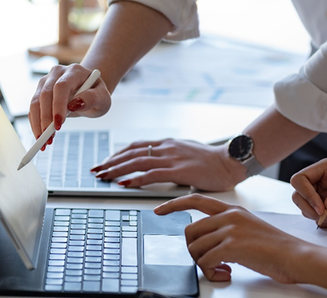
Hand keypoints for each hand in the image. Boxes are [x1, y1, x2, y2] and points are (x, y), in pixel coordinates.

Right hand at [28, 64, 110, 143]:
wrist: (89, 91)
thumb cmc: (97, 95)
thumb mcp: (103, 98)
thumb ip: (92, 99)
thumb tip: (74, 104)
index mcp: (75, 71)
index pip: (62, 86)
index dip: (58, 105)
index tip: (58, 125)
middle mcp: (57, 73)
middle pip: (45, 94)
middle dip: (45, 118)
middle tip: (49, 138)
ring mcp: (46, 81)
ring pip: (35, 102)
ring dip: (38, 123)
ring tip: (44, 141)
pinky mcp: (40, 91)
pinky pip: (33, 109)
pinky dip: (35, 123)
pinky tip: (41, 136)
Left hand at [91, 139, 244, 191]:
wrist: (230, 161)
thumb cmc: (212, 160)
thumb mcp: (186, 153)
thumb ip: (171, 156)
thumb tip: (158, 164)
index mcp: (167, 143)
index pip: (136, 146)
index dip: (118, 154)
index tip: (106, 161)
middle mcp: (166, 148)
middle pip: (131, 153)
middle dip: (111, 162)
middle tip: (96, 170)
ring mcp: (171, 158)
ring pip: (137, 162)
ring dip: (117, 170)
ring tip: (103, 176)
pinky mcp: (178, 170)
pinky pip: (151, 174)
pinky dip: (135, 179)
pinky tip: (124, 184)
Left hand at [155, 194, 312, 283]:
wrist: (297, 256)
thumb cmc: (277, 248)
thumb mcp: (249, 229)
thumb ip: (227, 230)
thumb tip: (208, 244)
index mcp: (232, 210)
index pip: (196, 199)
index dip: (174, 204)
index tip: (160, 210)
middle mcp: (229, 216)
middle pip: (189, 231)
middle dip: (193, 250)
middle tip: (208, 262)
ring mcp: (230, 229)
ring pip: (195, 248)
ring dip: (203, 264)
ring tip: (221, 270)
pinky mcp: (232, 245)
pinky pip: (206, 261)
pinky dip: (212, 272)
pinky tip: (226, 274)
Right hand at [290, 158, 326, 227]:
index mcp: (326, 169)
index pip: (300, 179)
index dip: (306, 193)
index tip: (320, 207)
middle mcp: (321, 182)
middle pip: (299, 195)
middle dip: (311, 208)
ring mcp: (324, 196)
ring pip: (306, 208)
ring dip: (321, 217)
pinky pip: (318, 218)